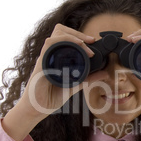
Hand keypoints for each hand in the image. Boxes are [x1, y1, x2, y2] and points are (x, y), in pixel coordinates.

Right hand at [2, 24, 96, 140]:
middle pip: (60, 30)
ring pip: (56, 35)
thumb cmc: (51, 97)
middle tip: (91, 41)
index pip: (65, 36)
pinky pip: (50, 45)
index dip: (79, 35)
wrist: (36, 109)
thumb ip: (88, 79)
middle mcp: (50, 54)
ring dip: (73, 37)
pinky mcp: (41, 63)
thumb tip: (104, 73)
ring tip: (85, 45)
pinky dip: (63, 41)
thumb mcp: (75, 86)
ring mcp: (45, 58)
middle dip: (77, 32)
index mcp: (56, 57)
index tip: (93, 42)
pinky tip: (74, 46)